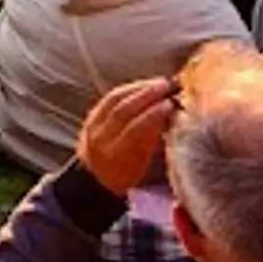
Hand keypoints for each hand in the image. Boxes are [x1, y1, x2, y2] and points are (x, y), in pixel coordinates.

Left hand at [74, 77, 176, 193]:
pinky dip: (128, 89)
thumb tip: (168, 115)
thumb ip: (152, 140)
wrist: (93, 179)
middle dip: (147, 95)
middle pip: (123, 110)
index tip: (171, 104)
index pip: (135, 129)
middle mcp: (101, 137)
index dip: (153, 114)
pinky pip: (109, 97)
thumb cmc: (124, 175)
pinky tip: (143, 85)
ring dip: (139, 87)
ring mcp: (93, 125)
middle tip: (168, 85)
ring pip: (115, 99)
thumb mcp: (142, 164)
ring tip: (159, 82)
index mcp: (115, 154)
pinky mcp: (91, 115)